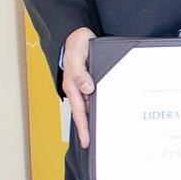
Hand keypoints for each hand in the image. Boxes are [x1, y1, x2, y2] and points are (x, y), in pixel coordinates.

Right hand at [62, 27, 96, 147]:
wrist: (78, 34)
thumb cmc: (75, 45)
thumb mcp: (76, 56)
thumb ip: (80, 72)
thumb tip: (87, 89)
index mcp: (73, 85)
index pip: (79, 111)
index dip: (83, 127)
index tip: (86, 141)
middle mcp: (78, 88)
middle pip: (83, 113)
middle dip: (88, 129)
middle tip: (94, 145)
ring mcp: (84, 85)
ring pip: (90, 106)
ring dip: (95, 118)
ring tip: (103, 133)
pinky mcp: (91, 81)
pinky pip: (95, 96)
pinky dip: (100, 105)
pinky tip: (108, 112)